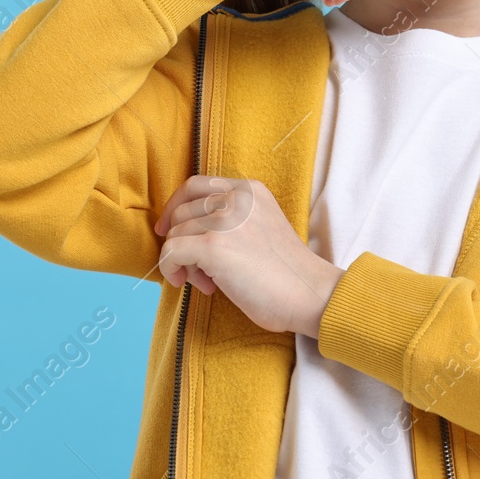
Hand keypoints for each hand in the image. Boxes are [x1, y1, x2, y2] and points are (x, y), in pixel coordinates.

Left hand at [154, 175, 345, 336]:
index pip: (196, 185)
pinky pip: (170, 253)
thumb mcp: (260, 227)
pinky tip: (199, 286)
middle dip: (182, 242)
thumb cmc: (287, 273)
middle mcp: (236, 197)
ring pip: (175, 234)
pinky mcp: (213, 245)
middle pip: (181, 212)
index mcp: (250, 190)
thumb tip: (184, 232)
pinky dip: (172, 270)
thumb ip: (231, 219)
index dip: (176, 206)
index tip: (169, 229)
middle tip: (200, 271)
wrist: (310, 294)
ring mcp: (224, 220)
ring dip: (183, 262)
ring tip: (208, 282)